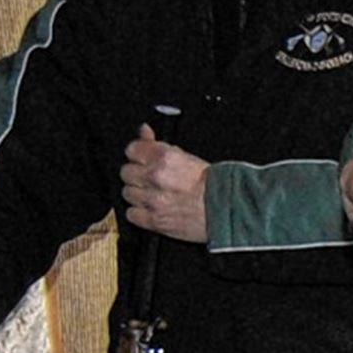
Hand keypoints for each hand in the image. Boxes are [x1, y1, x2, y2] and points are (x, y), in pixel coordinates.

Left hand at [121, 123, 208, 242]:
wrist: (227, 208)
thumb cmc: (213, 184)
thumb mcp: (186, 156)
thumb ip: (159, 145)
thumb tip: (144, 131)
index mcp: (165, 157)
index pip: (132, 150)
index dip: (137, 154)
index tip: (141, 158)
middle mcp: (156, 177)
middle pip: (126, 172)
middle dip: (136, 174)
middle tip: (149, 178)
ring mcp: (153, 200)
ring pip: (127, 193)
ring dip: (137, 193)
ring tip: (153, 194)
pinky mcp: (154, 220)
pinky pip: (131, 214)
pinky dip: (138, 212)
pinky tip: (150, 208)